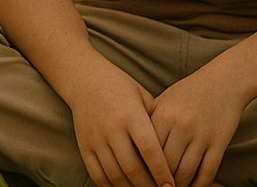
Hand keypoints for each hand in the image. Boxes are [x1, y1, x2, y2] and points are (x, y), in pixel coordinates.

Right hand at [68, 62, 174, 186]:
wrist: (87, 81)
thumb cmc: (122, 86)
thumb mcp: (143, 96)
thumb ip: (155, 119)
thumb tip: (172, 145)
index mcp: (131, 115)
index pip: (149, 149)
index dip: (160, 170)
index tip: (171, 184)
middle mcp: (113, 130)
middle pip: (132, 167)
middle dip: (148, 185)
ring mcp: (96, 141)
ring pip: (114, 175)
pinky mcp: (84, 148)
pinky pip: (97, 175)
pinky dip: (111, 186)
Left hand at [148, 64, 246, 186]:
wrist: (227, 78)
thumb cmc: (192, 91)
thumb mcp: (167, 100)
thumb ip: (149, 123)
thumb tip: (131, 154)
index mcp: (164, 114)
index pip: (146, 154)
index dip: (142, 173)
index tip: (140, 181)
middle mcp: (181, 125)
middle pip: (164, 168)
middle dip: (159, 184)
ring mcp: (202, 134)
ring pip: (184, 174)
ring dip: (178, 186)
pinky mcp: (220, 140)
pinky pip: (207, 172)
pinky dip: (198, 186)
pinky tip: (193, 186)